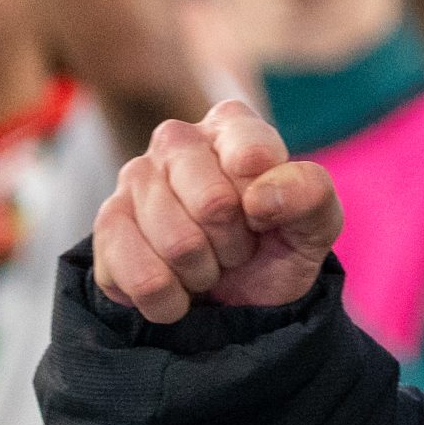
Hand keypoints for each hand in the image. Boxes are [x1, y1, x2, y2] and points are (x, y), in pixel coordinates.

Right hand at [94, 99, 342, 323]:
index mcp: (232, 124)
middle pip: (213, 204)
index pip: (252, 156)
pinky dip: (173, 300)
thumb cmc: (278, 242)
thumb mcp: (317, 222)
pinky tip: (179, 287)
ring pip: (177, 245)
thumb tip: (260, 197)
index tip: (265, 214)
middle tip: (237, 245)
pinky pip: (142, 278)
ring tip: (209, 262)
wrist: (236, 296)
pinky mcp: (107, 226)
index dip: (268, 204)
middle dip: (236, 242)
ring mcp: (133, 179)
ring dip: (205, 272)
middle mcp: (176, 140)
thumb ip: (311, 195)